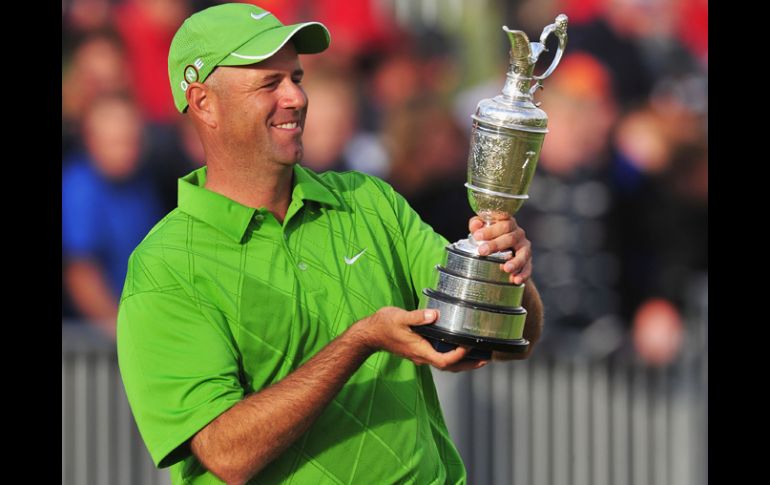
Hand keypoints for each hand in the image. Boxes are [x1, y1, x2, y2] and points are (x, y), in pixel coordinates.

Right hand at [355, 307, 487, 371]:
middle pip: (449, 367)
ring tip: (478, 356)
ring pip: (445, 364)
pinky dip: (452, 356)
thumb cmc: (383, 325)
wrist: (369, 333)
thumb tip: (435, 314)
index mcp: (420, 350)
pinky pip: (439, 357)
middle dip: (468, 365)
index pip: (444, 361)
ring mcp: (420, 355)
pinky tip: (458, 347)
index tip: (469, 345)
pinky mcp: (419, 350)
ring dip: (462, 362)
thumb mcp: (400, 317)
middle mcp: (422, 356)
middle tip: (485, 360)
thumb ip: (418, 317)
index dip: (459, 356)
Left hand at [468, 216, 531, 284]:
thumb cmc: (491, 237)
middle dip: (496, 245)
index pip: (503, 223)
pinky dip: (523, 274)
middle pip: (510, 238)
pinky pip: (528, 268)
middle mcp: (518, 234)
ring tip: (506, 269)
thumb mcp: (482, 229)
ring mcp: (524, 248)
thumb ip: (476, 225)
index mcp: (508, 223)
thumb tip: (476, 225)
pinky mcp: (528, 261)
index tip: (477, 236)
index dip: (491, 229)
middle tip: (482, 251)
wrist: (503, 251)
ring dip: (515, 262)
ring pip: (523, 254)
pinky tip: (515, 280)